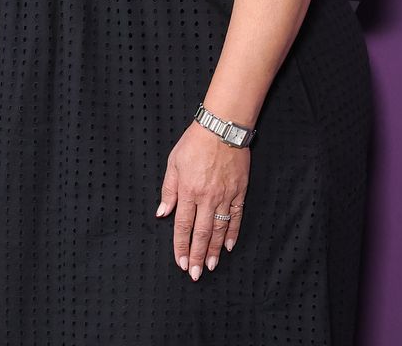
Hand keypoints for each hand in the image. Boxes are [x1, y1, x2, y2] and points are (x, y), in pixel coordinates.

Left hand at [156, 122, 248, 280]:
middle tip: (195, 274)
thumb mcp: (173, 162)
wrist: (222, 128)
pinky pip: (236, 217)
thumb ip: (168, 190)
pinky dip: (232, 233)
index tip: (180, 262)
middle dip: (196, 255)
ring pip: (219, 229)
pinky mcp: (239, 192)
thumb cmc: (194, 143)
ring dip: (214, 250)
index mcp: (188, 190)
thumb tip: (162, 213)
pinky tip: (228, 246)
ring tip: (210, 266)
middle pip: (201, 233)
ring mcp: (224, 196)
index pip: (182, 225)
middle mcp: (206, 197)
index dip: (180, 246)